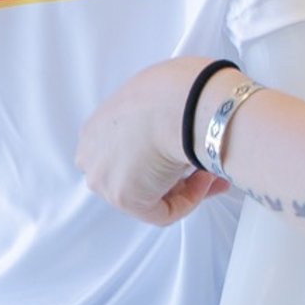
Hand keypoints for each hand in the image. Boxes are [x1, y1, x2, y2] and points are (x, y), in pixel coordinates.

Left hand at [78, 58, 228, 225]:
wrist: (182, 104)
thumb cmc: (176, 92)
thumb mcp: (159, 93)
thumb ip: (157, 116)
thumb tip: (178, 122)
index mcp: (95, 128)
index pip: (125, 152)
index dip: (158, 155)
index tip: (179, 153)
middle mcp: (93, 156)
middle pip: (135, 175)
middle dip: (170, 175)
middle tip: (199, 168)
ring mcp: (106, 179)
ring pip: (149, 194)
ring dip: (184, 186)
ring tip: (210, 170)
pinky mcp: (126, 200)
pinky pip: (163, 212)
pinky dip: (189, 200)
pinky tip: (205, 179)